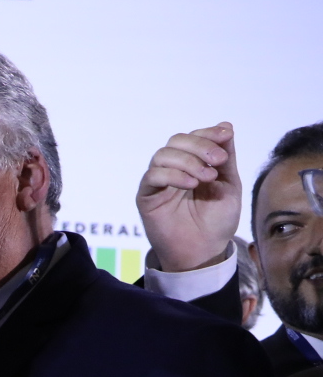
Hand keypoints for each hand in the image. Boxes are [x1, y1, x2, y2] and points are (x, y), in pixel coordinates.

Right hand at [135, 123, 241, 272]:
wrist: (205, 251)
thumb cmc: (217, 221)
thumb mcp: (230, 185)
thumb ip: (226, 158)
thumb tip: (225, 125)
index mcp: (194, 163)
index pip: (194, 137)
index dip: (208, 133)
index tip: (225, 137)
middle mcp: (174, 169)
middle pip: (176, 140)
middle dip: (199, 145)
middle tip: (218, 161)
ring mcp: (159, 182)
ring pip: (163, 155)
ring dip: (188, 161)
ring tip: (206, 178)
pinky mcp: (147, 196)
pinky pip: (153, 175)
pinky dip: (173, 175)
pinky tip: (191, 184)